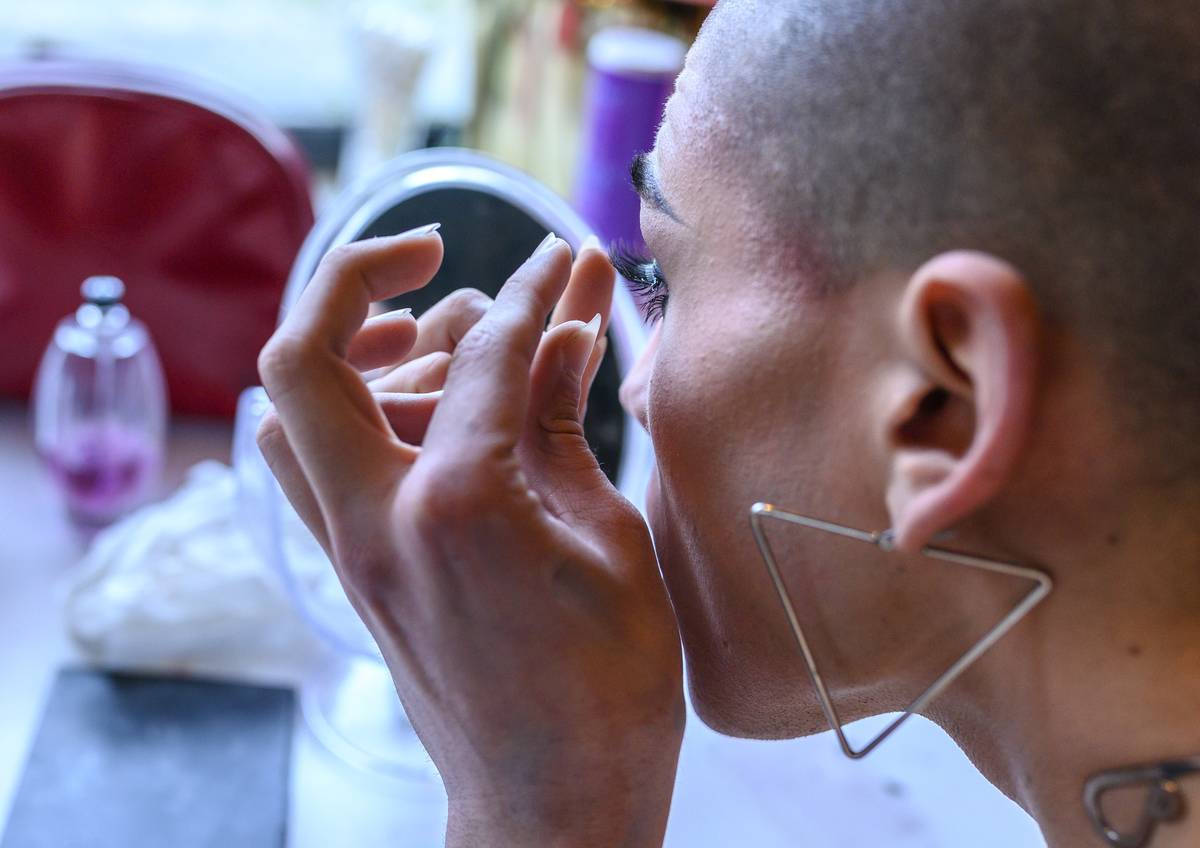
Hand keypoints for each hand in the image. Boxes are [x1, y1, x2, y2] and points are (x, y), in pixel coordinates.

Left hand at [256, 228, 684, 846]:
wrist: (548, 802)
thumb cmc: (609, 689)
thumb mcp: (610, 542)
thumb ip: (567, 425)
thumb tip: (564, 331)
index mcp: (459, 504)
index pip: (482, 354)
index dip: (529, 295)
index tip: (556, 260)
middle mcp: (377, 518)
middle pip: (304, 360)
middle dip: (355, 279)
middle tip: (427, 253)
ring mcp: (352, 550)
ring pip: (290, 414)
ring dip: (342, 350)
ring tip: (427, 331)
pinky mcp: (355, 574)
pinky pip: (313, 466)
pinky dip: (349, 411)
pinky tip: (422, 404)